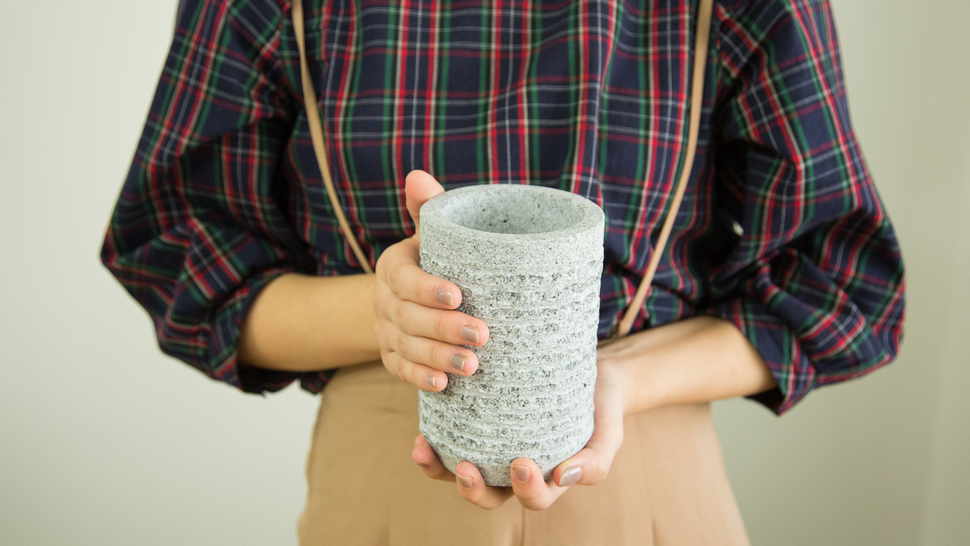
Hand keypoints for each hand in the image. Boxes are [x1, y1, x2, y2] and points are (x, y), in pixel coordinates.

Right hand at [372, 170, 490, 390]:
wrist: (421, 294)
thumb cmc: (439, 257)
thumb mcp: (434, 233)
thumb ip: (428, 208)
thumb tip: (418, 175)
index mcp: (393, 266)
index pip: (403, 277)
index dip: (426, 288)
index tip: (458, 295)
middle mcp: (384, 300)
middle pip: (407, 317)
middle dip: (443, 328)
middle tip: (482, 335)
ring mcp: (386, 331)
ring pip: (406, 347)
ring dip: (438, 357)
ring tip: (472, 366)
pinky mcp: (393, 357)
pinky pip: (400, 370)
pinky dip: (420, 378)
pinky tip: (444, 385)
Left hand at [411, 351, 626, 509]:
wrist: (590, 371)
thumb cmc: (600, 407)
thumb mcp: (609, 434)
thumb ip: (595, 462)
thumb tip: (562, 476)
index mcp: (546, 480)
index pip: (533, 497)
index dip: (526, 490)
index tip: (521, 463)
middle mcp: (514, 472)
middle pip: (488, 495)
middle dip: (472, 490)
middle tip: (465, 470)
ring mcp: (493, 449)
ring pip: (460, 472)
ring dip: (439, 469)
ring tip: (424, 450)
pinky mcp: (476, 424)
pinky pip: (450, 439)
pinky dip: (434, 437)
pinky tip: (424, 426)